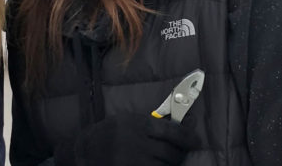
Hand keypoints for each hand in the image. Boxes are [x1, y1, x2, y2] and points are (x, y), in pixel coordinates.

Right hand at [54, 113, 194, 165]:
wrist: (85, 150)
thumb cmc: (112, 132)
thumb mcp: (131, 120)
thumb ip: (157, 122)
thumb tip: (188, 122)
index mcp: (137, 125)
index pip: (171, 131)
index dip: (188, 137)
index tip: (196, 141)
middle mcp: (135, 143)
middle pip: (170, 152)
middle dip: (180, 154)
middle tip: (182, 153)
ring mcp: (132, 161)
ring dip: (171, 165)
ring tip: (168, 160)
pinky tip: (158, 165)